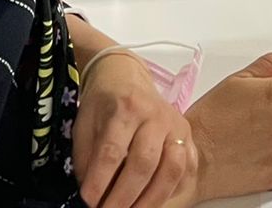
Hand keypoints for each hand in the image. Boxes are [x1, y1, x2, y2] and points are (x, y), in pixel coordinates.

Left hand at [73, 50, 197, 207]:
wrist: (126, 76)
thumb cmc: (103, 103)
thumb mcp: (84, 125)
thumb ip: (86, 159)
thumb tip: (91, 196)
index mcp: (124, 107)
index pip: (112, 150)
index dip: (100, 180)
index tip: (89, 201)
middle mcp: (154, 115)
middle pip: (144, 162)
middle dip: (125, 196)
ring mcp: (175, 125)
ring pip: (172, 168)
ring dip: (152, 199)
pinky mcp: (187, 135)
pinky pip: (187, 169)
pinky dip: (172, 191)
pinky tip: (155, 200)